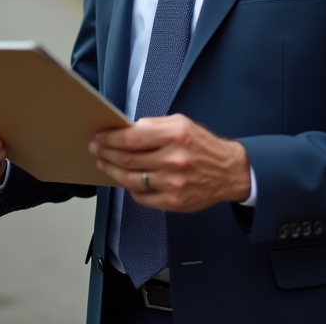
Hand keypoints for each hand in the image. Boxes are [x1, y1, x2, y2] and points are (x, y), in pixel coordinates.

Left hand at [90, 114, 250, 212]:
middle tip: (96, 150)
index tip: (99, 137)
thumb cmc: (203, 146)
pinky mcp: (173, 201)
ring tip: (105, 164)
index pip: (131, 138)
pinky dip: (130, 188)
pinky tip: (126, 179)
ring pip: (130, 179)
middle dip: (106, 153)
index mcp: (175, 135)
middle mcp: (173, 159)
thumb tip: (126, 130)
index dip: (110, 138)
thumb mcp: (182, 124)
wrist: (229, 171)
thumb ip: (154, 126)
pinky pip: (141, 196)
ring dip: (113, 171)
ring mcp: (173, 183)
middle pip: (127, 158)